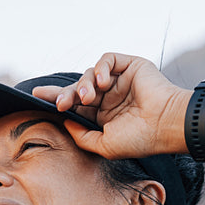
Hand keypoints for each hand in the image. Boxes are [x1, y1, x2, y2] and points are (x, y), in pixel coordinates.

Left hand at [30, 53, 190, 158]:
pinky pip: (107, 59)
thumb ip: (82, 135)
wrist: (166, 125)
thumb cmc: (140, 139)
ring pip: (90, 74)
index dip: (57, 99)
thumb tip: (66, 122)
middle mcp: (110, 97)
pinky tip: (102, 82)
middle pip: (78, 88)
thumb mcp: (104, 145)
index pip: (75, 104)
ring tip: (89, 97)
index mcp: (103, 115)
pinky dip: (100, 68)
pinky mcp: (130, 66)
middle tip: (61, 103)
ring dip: (84, 84)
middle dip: (66, 94)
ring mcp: (120, 81)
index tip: (38, 97)